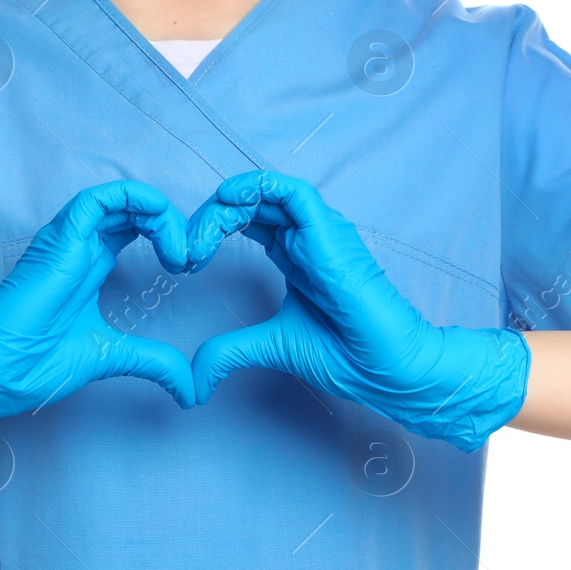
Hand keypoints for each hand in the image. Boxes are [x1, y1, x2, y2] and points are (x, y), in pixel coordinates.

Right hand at [0, 180, 194, 445]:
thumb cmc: (36, 364)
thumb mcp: (112, 357)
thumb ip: (153, 362)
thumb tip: (190, 387)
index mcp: (89, 266)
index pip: (134, 226)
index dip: (168, 235)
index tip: (189, 267)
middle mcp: (80, 246)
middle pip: (133, 209)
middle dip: (171, 223)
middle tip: (191, 257)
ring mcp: (68, 240)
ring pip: (120, 197)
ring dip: (159, 212)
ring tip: (179, 249)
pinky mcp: (61, 239)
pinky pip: (99, 199)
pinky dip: (135, 199)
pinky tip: (160, 228)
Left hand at [185, 172, 529, 451]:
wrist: (384, 369)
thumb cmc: (344, 356)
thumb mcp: (269, 347)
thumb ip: (229, 353)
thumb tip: (193, 381)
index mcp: (294, 256)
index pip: (245, 221)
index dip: (209, 231)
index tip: (186, 263)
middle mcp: (305, 237)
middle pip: (249, 203)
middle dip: (208, 217)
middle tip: (186, 251)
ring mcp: (318, 231)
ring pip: (264, 191)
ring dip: (224, 205)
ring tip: (200, 238)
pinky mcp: (328, 232)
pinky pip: (290, 190)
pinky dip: (255, 188)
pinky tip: (228, 207)